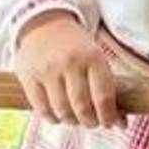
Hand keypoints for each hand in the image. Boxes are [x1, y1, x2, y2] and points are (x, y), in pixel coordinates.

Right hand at [14, 12, 120, 126]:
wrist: (45, 24)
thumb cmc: (77, 47)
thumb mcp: (96, 57)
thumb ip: (107, 87)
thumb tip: (120, 123)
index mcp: (93, 57)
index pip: (103, 97)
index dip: (109, 117)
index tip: (112, 124)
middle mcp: (70, 63)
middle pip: (82, 108)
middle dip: (90, 122)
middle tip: (92, 122)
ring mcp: (47, 70)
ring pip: (62, 111)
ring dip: (72, 121)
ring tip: (76, 119)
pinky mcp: (28, 76)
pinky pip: (41, 108)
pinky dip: (53, 118)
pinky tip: (58, 116)